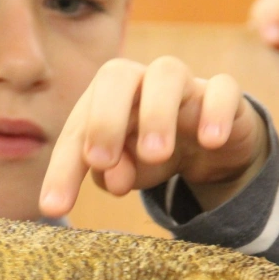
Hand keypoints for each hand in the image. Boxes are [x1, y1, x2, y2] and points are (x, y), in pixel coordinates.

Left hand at [40, 56, 267, 216]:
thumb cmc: (154, 153)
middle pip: (116, 75)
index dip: (63, 168)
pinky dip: (216, 111)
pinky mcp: (224, 94)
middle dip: (104, 118)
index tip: (53, 206)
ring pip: (168, 73)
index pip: (78, 128)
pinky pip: (224, 89)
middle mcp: (141, 83)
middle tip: (101, 161)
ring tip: (156, 155)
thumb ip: (113, 173)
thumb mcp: (128, 170)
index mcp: (106, 100)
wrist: (211, 146)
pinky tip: (210, 140)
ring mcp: (185, 84)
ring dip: (156, 113)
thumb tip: (114, 178)